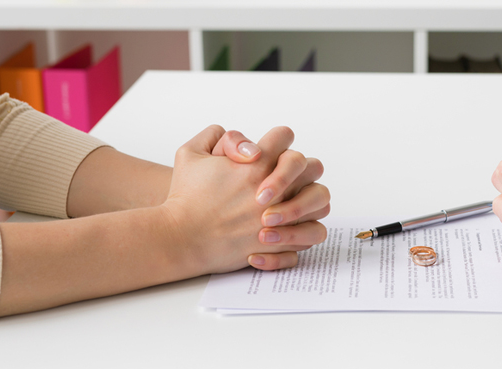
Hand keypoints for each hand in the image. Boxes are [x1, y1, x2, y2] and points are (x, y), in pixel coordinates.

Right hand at [161, 125, 328, 273]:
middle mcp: (274, 189)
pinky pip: (311, 234)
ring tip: (291, 202)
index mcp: (256, 163)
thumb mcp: (190, 153)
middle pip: (312, 165)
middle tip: (283, 176)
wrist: (180, 238)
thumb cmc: (185, 197)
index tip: (268, 150)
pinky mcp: (280, 243)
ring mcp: (281, 217)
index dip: (276, 140)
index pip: (284, 136)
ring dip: (309, 198)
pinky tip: (284, 229)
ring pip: (320, 200)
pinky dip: (303, 231)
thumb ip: (218, 136)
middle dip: (300, 167)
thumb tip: (245, 142)